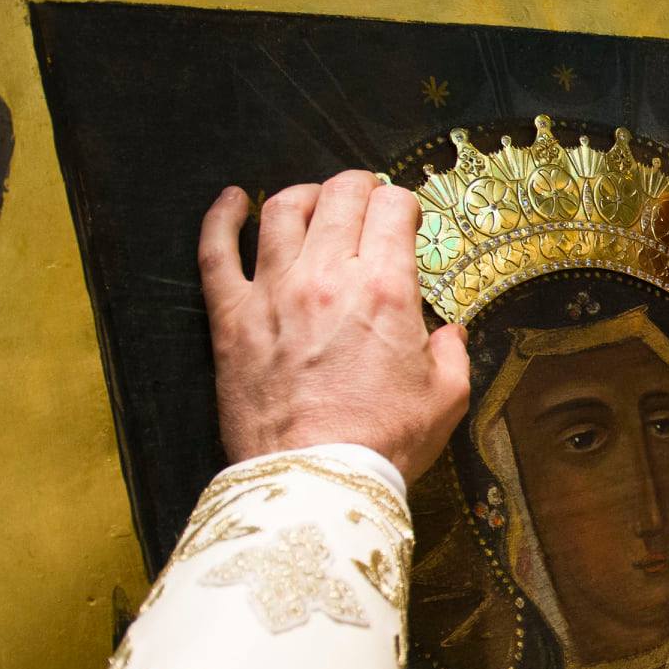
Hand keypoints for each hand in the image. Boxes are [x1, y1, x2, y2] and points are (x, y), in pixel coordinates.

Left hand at [197, 171, 470, 480]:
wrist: (317, 481)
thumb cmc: (385, 444)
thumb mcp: (446, 399)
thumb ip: (452, 355)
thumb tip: (451, 333)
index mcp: (385, 289)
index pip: (392, 209)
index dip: (403, 204)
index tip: (404, 218)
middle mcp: (328, 276)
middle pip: (339, 196)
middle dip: (359, 187)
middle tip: (366, 199)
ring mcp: (274, 292)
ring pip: (282, 211)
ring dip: (304, 194)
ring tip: (314, 199)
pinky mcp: (232, 318)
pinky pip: (216, 251)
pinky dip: (221, 217)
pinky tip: (231, 200)